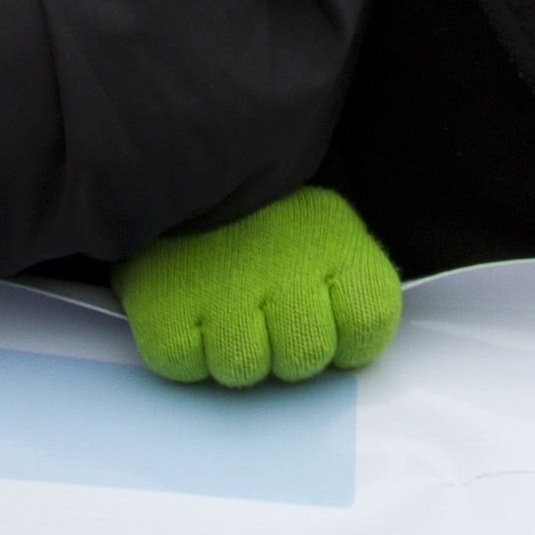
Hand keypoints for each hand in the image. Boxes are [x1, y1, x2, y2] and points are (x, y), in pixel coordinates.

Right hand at [111, 187, 400, 384]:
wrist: (184, 167)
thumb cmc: (263, 221)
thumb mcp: (325, 232)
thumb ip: (347, 289)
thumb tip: (345, 350)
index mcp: (334, 244)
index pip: (369, 322)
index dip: (349, 339)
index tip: (326, 320)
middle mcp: (285, 266)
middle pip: (305, 357)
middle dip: (286, 351)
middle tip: (266, 317)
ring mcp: (223, 287)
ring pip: (243, 366)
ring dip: (233, 350)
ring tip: (225, 311)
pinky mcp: (165, 305)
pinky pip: (184, 361)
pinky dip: (185, 347)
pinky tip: (189, 309)